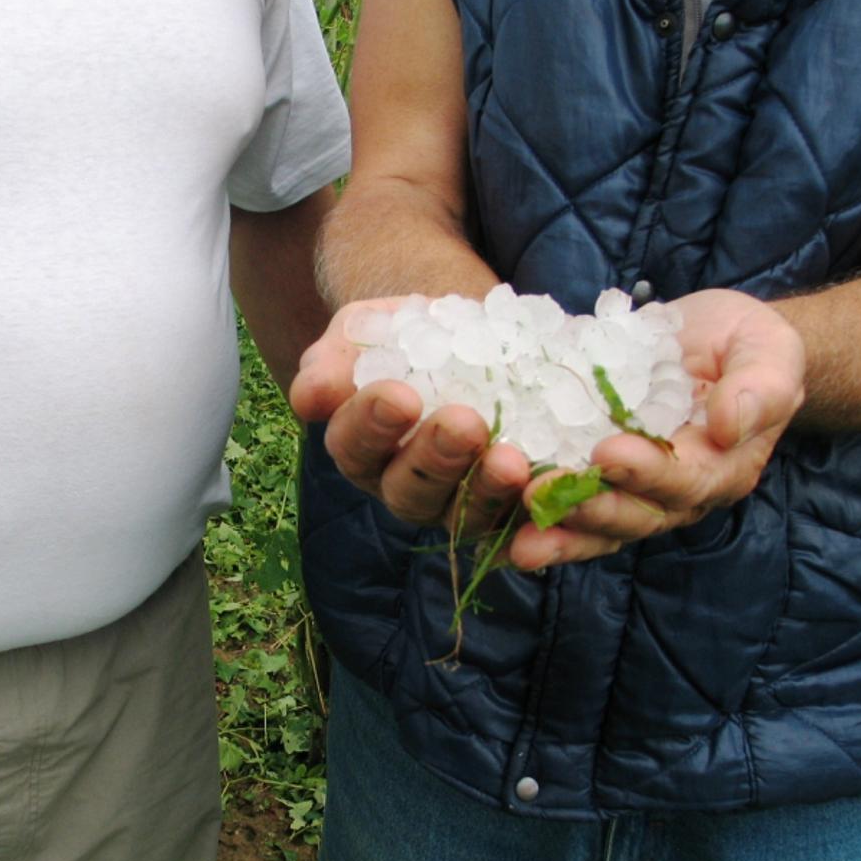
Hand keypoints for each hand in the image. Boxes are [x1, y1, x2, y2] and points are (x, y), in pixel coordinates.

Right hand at [289, 297, 529, 537]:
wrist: (471, 335)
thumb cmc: (407, 335)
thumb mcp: (365, 332)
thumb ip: (334, 362)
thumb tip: (309, 397)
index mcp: (362, 450)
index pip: (355, 449)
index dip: (372, 426)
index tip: (399, 395)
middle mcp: (406, 488)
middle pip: (410, 493)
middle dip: (435, 460)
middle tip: (462, 422)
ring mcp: (459, 504)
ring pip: (465, 515)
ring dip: (487, 491)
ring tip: (509, 459)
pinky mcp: (511, 509)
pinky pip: (521, 527)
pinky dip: (536, 519)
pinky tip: (552, 492)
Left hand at [506, 288, 805, 568]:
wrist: (711, 342)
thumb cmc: (744, 345)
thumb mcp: (767, 350)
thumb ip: (759, 387)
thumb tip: (729, 423)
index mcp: (721, 467)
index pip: (685, 481)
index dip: (647, 472)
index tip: (608, 453)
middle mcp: (673, 495)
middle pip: (632, 517)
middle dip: (586, 509)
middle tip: (539, 493)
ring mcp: (629, 494)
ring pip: (593, 527)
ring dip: (554, 532)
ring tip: (516, 537)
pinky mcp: (592, 481)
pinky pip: (565, 511)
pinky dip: (535, 522)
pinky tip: (496, 530)